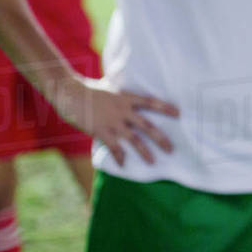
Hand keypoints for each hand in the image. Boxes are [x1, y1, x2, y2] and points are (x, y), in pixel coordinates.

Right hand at [50, 76, 178, 164]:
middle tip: (172, 149)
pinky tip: (123, 165)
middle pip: (147, 126)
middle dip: (161, 138)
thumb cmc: (91, 89)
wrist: (71, 93)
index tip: (179, 114)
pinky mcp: (101, 131)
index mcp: (127, 98)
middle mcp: (123, 111)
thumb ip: (124, 93)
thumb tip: (133, 91)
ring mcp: (113, 122)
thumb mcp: (112, 86)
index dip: (165, 108)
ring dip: (144, 151)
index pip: (151, 103)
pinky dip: (119, 156)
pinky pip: (113, 147)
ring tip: (153, 161)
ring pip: (134, 139)